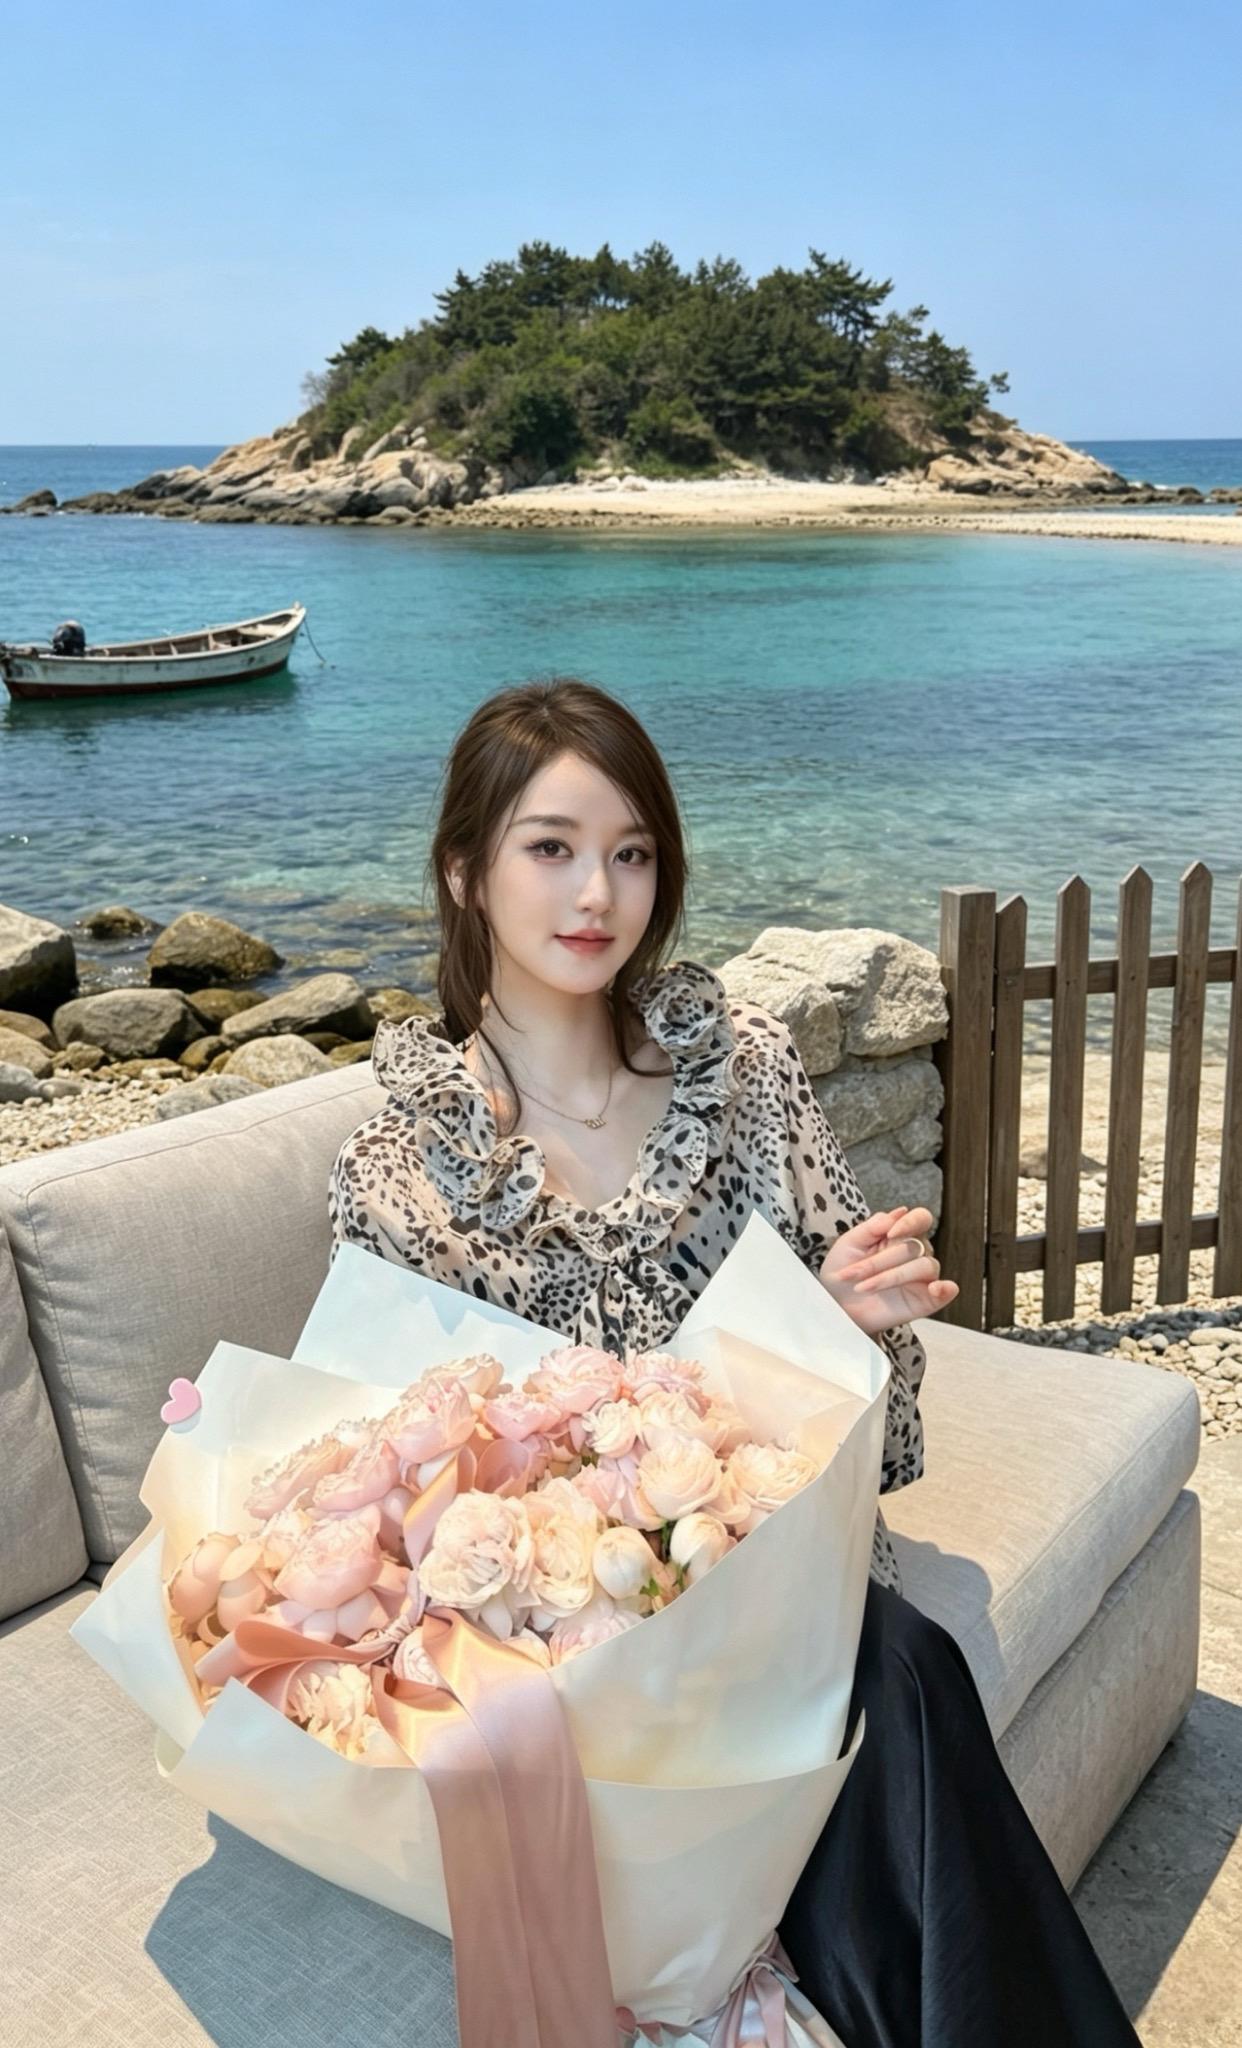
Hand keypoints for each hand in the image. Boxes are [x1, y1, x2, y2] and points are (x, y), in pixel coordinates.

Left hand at [818, 1205, 958, 1336]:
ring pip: (924, 1267)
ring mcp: (921, 1277)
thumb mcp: (850, 1243)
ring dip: (892, 1277)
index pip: (921, 1219)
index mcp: (900, 1234)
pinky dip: (945, 1289)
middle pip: (915, 1246)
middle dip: (880, 1261)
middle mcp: (916, 1253)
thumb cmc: (843, 1269)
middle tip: (853, 1273)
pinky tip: (934, 1289)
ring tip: (863, 1287)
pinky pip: (944, 1293)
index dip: (910, 1222)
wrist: (836, 1303)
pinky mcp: (924, 1300)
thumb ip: (873, 1226)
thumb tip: (900, 1211)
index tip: (890, 1233)